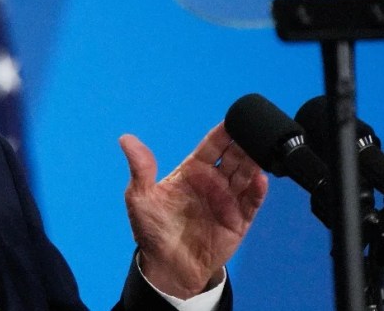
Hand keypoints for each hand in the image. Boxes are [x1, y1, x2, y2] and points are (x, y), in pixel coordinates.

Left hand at [119, 123, 267, 298]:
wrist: (167, 267)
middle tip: (252, 131)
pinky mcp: (238, 220)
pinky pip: (252, 202)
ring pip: (246, 175)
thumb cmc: (152, 230)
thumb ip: (140, 168)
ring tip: (260, 149)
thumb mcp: (140, 197)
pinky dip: (258, 190)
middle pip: (232, 157)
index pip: (211, 147)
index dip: (222, 134)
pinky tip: (260, 179)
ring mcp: (227, 201)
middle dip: (242, 144)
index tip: (233, 119)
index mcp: (191, 172)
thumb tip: (126, 138)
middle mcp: (212, 182)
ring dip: (253, 162)